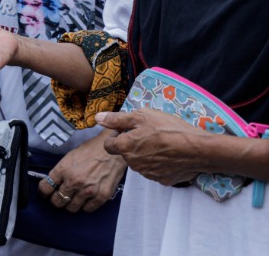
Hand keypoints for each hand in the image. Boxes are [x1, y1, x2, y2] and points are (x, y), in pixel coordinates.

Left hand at [37, 134, 126, 211]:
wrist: (113, 151)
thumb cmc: (91, 150)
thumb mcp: (70, 157)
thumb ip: (61, 170)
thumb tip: (54, 182)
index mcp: (63, 169)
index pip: (45, 187)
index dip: (43, 192)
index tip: (45, 193)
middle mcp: (74, 182)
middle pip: (57, 201)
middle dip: (56, 200)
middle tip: (59, 197)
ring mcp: (88, 191)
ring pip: (72, 208)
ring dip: (70, 205)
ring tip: (73, 199)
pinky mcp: (101, 197)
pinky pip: (88, 209)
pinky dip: (85, 206)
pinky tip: (86, 199)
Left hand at [98, 108, 214, 185]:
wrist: (198, 149)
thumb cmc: (168, 128)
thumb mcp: (141, 116)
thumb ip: (117, 119)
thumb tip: (97, 118)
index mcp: (125, 147)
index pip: (108, 145)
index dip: (116, 135)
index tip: (128, 129)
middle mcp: (133, 164)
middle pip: (125, 153)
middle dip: (132, 144)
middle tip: (148, 133)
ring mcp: (148, 174)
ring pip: (139, 162)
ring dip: (144, 154)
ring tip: (161, 143)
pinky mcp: (162, 180)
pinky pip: (154, 170)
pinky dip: (158, 163)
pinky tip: (169, 154)